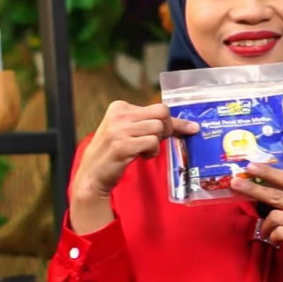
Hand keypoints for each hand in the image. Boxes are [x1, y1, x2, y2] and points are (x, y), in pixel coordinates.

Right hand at [70, 101, 197, 233]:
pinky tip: (141, 157)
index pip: (158, 107)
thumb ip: (150, 123)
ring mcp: (119, 130)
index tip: (183, 130)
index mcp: (120, 107)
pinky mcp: (121, 145)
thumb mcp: (129, 131)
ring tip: (143, 150)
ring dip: (156, 143)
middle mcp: (118, 115)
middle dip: (167, 129)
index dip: (171, 122)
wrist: (92, 174)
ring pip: (158, 128)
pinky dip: (151, 152)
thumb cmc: (115, 152)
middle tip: (157, 141)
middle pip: (162, 113)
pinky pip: (152, 143)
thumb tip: (190, 125)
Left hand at [231, 163, 282, 281]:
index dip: (268, 172)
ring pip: (275, 215)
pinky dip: (272, 235)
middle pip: (279, 194)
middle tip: (236, 182)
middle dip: (254, 188)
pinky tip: (275, 238)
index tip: (251, 166)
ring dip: (266, 223)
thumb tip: (259, 185)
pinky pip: (278, 232)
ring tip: (266, 229)